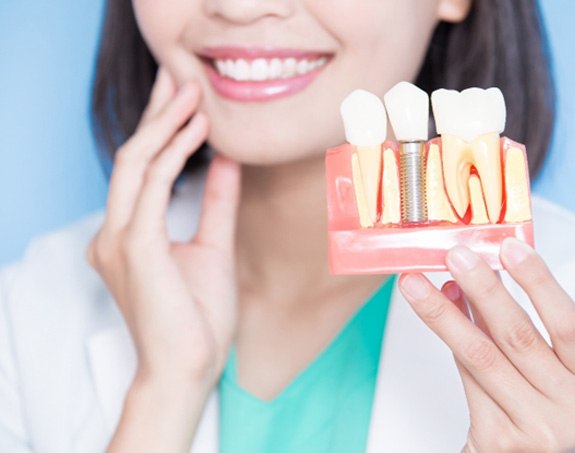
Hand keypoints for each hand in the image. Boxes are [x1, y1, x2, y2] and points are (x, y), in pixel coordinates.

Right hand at [87, 67, 240, 386]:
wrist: (189, 368)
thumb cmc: (197, 316)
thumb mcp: (212, 246)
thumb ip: (216, 202)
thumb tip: (226, 161)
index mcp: (128, 234)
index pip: (140, 168)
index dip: (160, 129)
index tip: (184, 99)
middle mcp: (114, 232)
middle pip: (132, 156)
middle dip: (157, 113)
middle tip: (180, 77)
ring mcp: (119, 238)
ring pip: (136, 162)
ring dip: (165, 124)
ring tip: (193, 93)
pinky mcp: (134, 246)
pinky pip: (151, 185)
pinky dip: (173, 153)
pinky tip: (198, 130)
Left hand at [399, 238, 574, 451]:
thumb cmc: (545, 413)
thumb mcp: (550, 371)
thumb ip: (519, 330)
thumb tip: (474, 283)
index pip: (568, 325)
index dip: (539, 282)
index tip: (510, 248)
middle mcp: (569, 407)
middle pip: (517, 336)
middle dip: (482, 289)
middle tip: (454, 256)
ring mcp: (534, 427)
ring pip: (481, 355)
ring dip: (444, 314)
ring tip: (417, 284)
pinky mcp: (499, 440)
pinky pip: (468, 380)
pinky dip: (451, 343)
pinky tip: (437, 315)